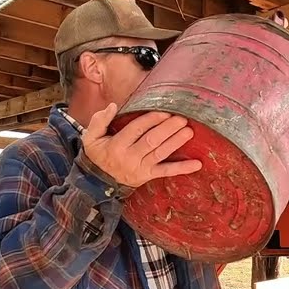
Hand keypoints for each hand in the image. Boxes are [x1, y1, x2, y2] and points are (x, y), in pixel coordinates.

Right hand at [81, 104, 202, 188]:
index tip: (164, 111)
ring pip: (160, 153)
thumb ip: (99, 120)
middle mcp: (129, 157)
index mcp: (116, 145)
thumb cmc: (98, 155)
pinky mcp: (148, 176)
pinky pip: (166, 172)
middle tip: (181, 118)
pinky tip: (197, 164)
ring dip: (176, 142)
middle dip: (168, 129)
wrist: (98, 182)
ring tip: (189, 131)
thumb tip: (112, 106)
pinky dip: (182, 168)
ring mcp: (140, 168)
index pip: (136, 129)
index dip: (151, 120)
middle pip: (151, 141)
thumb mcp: (91, 138)